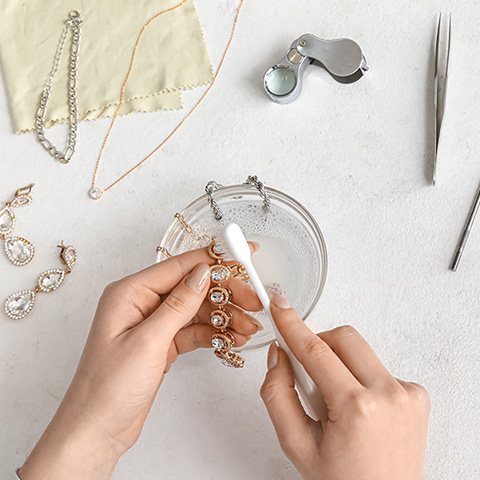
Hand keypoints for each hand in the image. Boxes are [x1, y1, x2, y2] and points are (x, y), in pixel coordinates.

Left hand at [19, 246, 261, 479]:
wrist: (97, 431)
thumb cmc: (107, 389)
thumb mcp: (148, 342)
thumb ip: (179, 305)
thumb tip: (203, 273)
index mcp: (130, 293)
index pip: (179, 266)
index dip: (214, 260)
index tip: (242, 255)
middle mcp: (142, 303)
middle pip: (193, 287)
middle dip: (226, 293)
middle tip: (254, 302)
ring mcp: (153, 323)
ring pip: (197, 309)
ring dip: (225, 317)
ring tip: (249, 327)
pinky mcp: (162, 343)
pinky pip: (194, 330)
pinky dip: (215, 333)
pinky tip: (233, 338)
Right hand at [261, 294, 429, 479]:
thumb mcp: (296, 444)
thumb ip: (277, 394)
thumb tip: (279, 356)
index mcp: (355, 408)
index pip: (314, 351)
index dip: (292, 325)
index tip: (280, 306)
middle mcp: (388, 395)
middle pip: (343, 338)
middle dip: (318, 345)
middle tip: (308, 375)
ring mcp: (407, 393)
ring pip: (361, 350)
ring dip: (340, 364)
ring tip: (336, 401)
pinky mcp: (417, 395)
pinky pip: (378, 367)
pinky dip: (361, 378)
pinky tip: (358, 408)